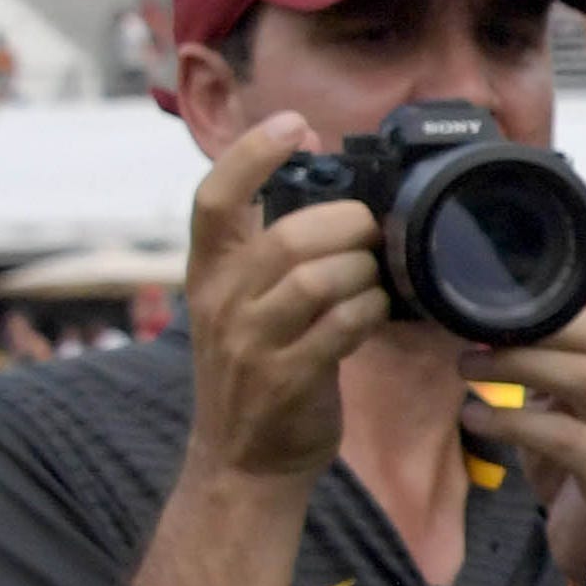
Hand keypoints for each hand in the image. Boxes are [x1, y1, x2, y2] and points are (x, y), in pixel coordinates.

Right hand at [182, 117, 385, 486]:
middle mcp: (220, 302)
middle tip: (372, 230)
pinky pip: (340, 327)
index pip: (213, 198)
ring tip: (376, 276)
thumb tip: (324, 177)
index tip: (294, 125)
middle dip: (344, 224)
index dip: (251, 154)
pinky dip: (370, 311)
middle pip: (285, 236)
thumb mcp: (243, 302)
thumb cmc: (257, 370)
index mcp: (208, 273)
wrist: (244, 460)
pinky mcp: (285, 379)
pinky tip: (377, 311)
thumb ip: (272, 248)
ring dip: (362, 271)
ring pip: (315, 279)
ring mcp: (249, 343)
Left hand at [461, 289, 585, 585]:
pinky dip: (512, 424)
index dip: (553, 289)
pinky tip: (475, 420)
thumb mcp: (559, 405)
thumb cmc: (577, 468)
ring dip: (519, 365)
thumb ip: (543, 361)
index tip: (491, 287)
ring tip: (465, 367)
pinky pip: (566, 439)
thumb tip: (483, 314)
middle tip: (469, 332)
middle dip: (532, 326)